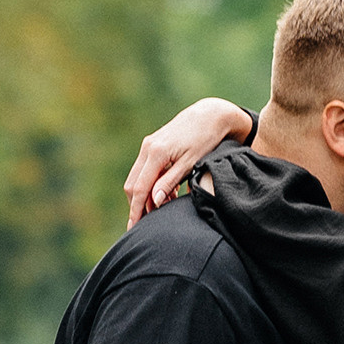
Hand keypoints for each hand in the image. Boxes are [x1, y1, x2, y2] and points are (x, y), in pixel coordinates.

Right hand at [124, 97, 254, 225]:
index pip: (140, 188)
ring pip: (137, 178)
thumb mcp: (190, 165)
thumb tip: (153, 202)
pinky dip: (151, 184)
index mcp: (156, 153)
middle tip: (149, 223)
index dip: (136, 210)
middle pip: (133, 184)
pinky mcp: (152, 145)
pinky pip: (145, 170)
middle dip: (138, 205)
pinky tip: (166, 194)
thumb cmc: (205, 140)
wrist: (210, 115)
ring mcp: (148, 145)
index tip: (134, 227)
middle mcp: (147, 148)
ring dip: (146, 196)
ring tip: (164, 207)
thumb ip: (169, 183)